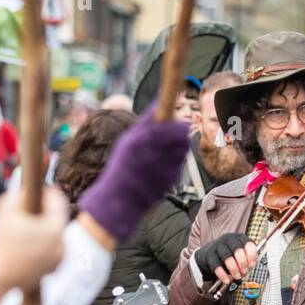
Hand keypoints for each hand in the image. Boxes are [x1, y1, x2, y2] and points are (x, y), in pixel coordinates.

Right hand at [0, 186, 68, 291]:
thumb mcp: (6, 212)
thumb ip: (18, 195)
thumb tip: (25, 189)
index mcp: (54, 229)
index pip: (58, 201)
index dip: (47, 191)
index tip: (38, 189)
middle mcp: (62, 244)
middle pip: (55, 219)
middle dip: (42, 212)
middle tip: (26, 209)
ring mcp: (59, 258)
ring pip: (52, 234)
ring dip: (41, 228)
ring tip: (22, 227)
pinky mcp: (53, 269)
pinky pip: (49, 249)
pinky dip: (40, 244)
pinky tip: (24, 243)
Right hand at [77, 104, 191, 242]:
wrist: (119, 200)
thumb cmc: (122, 168)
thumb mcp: (128, 142)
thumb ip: (145, 123)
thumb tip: (158, 104)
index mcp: (140, 141)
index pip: (169, 127)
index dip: (179, 124)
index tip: (184, 123)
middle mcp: (152, 154)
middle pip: (181, 139)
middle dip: (182, 136)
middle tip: (180, 135)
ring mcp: (162, 168)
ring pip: (182, 152)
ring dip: (178, 150)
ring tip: (165, 153)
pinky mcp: (169, 181)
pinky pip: (178, 167)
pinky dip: (174, 165)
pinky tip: (161, 168)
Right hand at [194, 232, 258, 286]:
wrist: (208, 256)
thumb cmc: (229, 256)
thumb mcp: (240, 256)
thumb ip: (248, 260)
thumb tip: (252, 266)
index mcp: (238, 238)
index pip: (248, 243)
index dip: (251, 255)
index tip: (252, 265)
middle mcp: (228, 239)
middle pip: (237, 249)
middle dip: (242, 262)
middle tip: (244, 272)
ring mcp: (217, 246)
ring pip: (226, 256)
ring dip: (234, 268)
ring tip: (237, 277)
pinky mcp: (208, 255)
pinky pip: (216, 265)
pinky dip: (223, 274)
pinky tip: (227, 280)